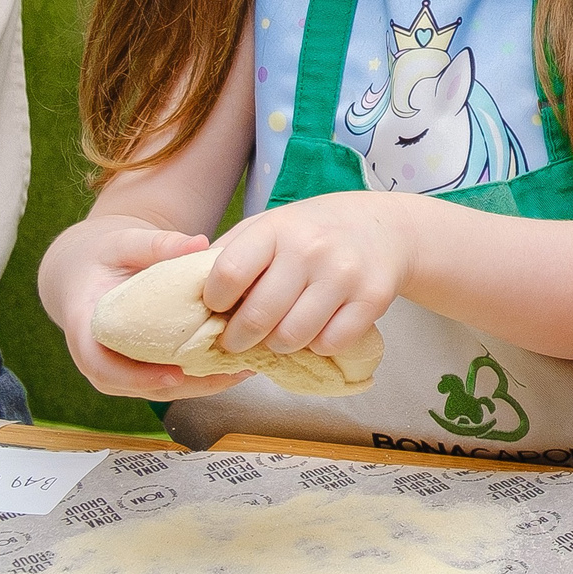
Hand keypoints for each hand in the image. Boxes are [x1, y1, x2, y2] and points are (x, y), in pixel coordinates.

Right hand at [45, 219, 227, 399]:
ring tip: (244, 371)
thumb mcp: (123, 243)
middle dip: (186, 386)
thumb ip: (155, 244)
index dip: (136, 376)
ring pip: (158, 390)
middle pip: (138, 386)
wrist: (87, 269)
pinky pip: (170, 380)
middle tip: (231, 374)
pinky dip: (202, 376)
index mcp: (85, 328)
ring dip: (201, 386)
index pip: (101, 366)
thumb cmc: (103, 255)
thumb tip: (199, 242)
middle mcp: (99, 356)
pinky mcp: (141, 365)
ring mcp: (120, 365)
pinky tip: (237, 365)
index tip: (174, 375)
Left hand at [201, 191, 412, 359]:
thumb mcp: (270, 227)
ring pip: (292, 337)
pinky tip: (314, 332)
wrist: (386, 227)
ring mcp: (344, 274)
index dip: (213, 301)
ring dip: (277, 346)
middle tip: (236, 341)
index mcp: (276, 229)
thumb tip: (186, 292)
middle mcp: (310, 250)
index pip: (228, 274)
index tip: (216, 308)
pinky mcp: (373, 298)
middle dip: (238, 339)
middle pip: (257, 317)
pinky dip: (316, 346)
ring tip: (276, 337)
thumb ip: (231, 254)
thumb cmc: (314, 231)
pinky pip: (330, 343)